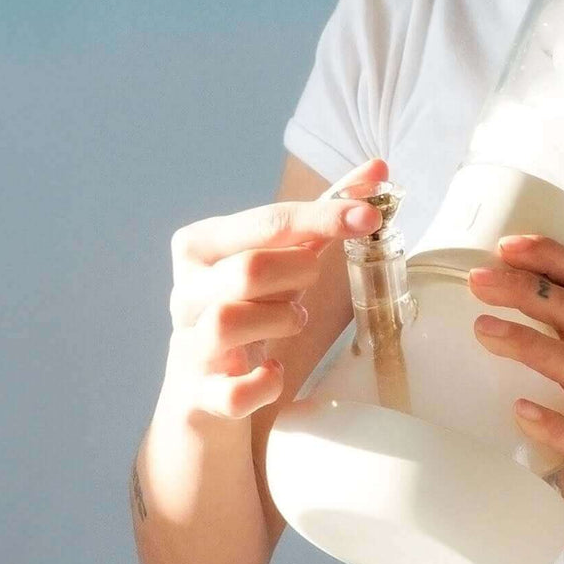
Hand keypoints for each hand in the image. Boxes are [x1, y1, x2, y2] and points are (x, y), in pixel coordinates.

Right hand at [163, 158, 386, 419]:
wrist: (205, 388)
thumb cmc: (252, 305)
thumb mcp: (285, 255)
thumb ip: (326, 213)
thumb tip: (379, 167)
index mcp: (201, 245)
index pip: (267, 221)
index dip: (324, 217)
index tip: (371, 216)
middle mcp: (184, 291)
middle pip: (250, 269)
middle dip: (298, 273)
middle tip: (309, 282)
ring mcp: (187, 344)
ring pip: (230, 322)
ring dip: (282, 321)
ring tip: (293, 319)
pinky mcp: (197, 396)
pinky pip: (233, 392)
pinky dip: (263, 383)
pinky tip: (273, 372)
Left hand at [468, 235, 563, 552]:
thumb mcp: (558, 374)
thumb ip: (536, 335)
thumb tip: (468, 293)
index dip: (555, 258)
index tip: (506, 245)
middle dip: (531, 291)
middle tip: (478, 282)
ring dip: (532, 345)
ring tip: (483, 332)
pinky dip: (553, 422)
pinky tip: (519, 411)